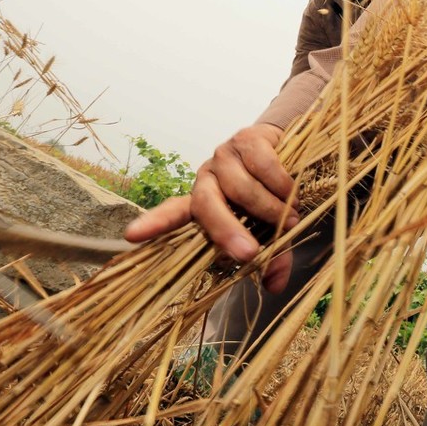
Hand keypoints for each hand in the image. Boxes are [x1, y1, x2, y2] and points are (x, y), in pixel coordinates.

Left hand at [124, 123, 300, 290]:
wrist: (294, 148)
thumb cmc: (272, 194)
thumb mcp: (271, 229)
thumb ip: (272, 256)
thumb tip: (276, 287)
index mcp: (204, 202)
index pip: (173, 212)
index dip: (154, 223)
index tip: (132, 236)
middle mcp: (208, 178)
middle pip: (206, 205)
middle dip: (226, 232)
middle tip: (249, 254)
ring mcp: (226, 156)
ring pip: (241, 189)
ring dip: (270, 210)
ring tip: (291, 219)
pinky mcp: (248, 139)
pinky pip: (264, 167)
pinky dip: (282, 186)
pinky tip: (293, 193)